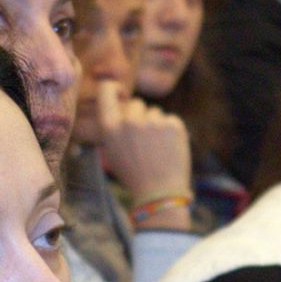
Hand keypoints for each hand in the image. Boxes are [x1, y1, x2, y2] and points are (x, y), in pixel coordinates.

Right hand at [93, 81, 192, 216]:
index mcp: (110, 127)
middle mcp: (129, 121)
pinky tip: (168, 149)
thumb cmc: (134, 174)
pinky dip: (171, 132)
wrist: (159, 193)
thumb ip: (114, 127)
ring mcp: (152, 122)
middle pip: (136, 103)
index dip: (113, 88)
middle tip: (143, 140)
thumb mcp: (112, 151)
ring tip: (156, 149)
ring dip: (156, 125)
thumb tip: (121, 105)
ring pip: (155, 113)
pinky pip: (170, 120)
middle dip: (140, 116)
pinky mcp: (173, 124)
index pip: (107, 90)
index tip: (120, 93)